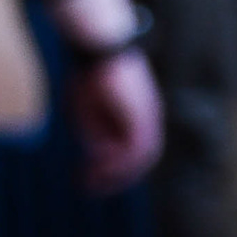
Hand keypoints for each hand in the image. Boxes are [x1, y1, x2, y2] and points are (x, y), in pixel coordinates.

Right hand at [69, 47, 164, 191]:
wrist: (99, 49)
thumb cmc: (91, 74)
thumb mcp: (88, 109)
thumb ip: (95, 131)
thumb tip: (99, 154)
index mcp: (139, 116)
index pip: (135, 150)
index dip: (115, 168)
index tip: (89, 178)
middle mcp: (149, 118)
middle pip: (141, 158)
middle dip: (117, 176)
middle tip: (91, 188)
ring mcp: (148, 115)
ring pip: (141, 156)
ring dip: (117, 172)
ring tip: (91, 179)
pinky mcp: (143, 114)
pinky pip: (136, 146)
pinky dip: (119, 160)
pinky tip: (98, 165)